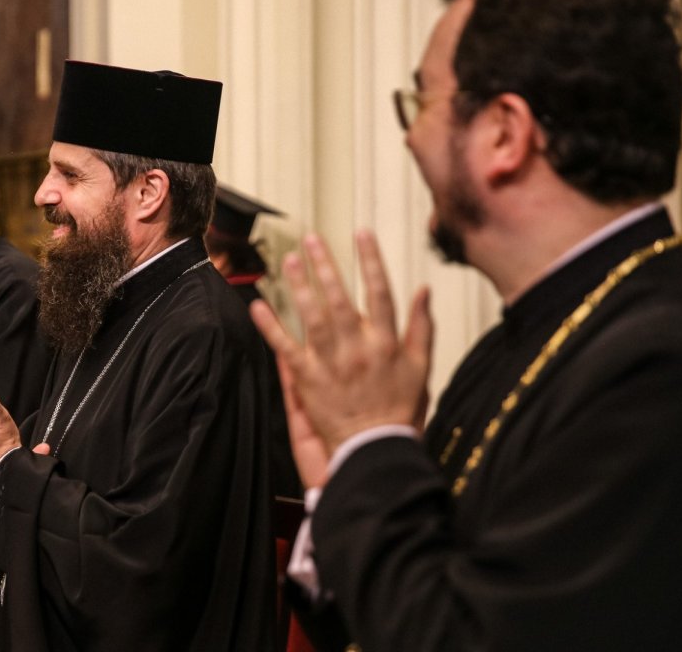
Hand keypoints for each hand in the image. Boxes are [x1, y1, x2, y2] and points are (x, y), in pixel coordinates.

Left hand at [251, 232, 432, 453]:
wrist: (376, 448)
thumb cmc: (400, 409)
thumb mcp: (421, 366)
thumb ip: (421, 326)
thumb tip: (423, 290)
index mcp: (386, 343)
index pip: (380, 292)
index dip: (371, 261)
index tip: (361, 234)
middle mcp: (358, 349)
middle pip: (340, 299)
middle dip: (326, 266)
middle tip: (312, 239)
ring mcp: (331, 364)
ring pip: (313, 317)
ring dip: (299, 287)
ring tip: (289, 262)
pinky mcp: (308, 380)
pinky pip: (286, 349)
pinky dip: (271, 327)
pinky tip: (258, 306)